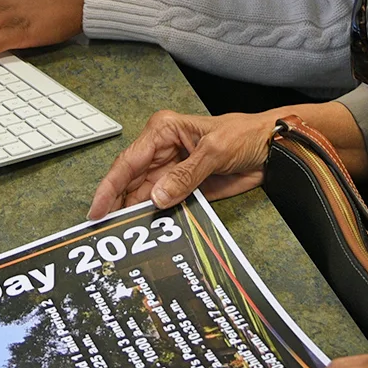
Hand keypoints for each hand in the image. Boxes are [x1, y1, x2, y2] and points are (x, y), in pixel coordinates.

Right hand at [88, 110, 278, 218]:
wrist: (270, 147)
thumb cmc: (243, 135)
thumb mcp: (215, 151)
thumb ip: (186, 176)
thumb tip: (157, 197)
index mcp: (163, 131)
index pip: (128, 161)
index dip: (110, 186)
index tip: (97, 210)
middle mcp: (162, 151)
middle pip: (131, 181)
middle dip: (119, 204)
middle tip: (106, 231)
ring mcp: (172, 171)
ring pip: (145, 196)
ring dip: (137, 215)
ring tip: (124, 237)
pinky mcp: (185, 187)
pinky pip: (165, 205)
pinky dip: (157, 219)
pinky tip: (149, 232)